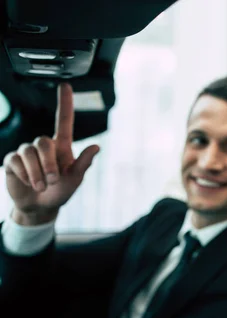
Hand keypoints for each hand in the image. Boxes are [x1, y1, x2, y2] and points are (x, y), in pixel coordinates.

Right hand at [3, 83, 99, 224]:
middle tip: (53, 181)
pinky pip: (15, 160)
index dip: (65, 103)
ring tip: (41, 186)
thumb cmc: (61, 192)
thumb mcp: (75, 180)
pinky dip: (24, 174)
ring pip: (28, 151)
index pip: (64, 120)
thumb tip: (97, 147)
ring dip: (36, 172)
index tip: (66, 85)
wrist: (40, 207)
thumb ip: (83, 163)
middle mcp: (44, 146)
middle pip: (43, 142)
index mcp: (62, 147)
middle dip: (48, 163)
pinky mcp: (12, 161)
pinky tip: (28, 183)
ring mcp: (26, 152)